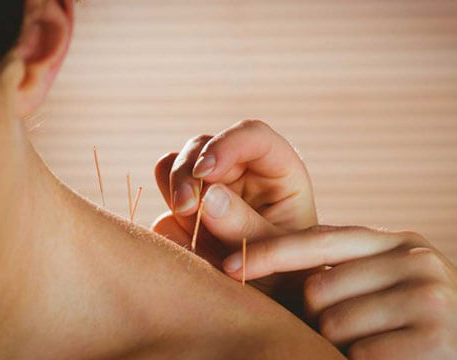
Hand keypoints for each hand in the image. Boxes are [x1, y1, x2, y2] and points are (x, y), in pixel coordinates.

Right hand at [152, 120, 317, 302]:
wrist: (273, 306)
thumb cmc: (291, 275)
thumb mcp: (280, 255)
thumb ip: (246, 226)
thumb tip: (207, 195)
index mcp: (277, 171)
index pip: (253, 135)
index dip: (227, 144)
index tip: (206, 172)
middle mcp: (241, 173)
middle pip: (203, 146)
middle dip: (188, 172)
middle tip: (186, 208)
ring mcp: (210, 191)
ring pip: (175, 166)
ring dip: (174, 190)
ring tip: (187, 224)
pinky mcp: (188, 214)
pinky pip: (164, 208)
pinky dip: (169, 225)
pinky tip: (188, 251)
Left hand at [222, 225, 456, 358]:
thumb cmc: (434, 324)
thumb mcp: (398, 284)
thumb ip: (348, 270)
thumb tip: (266, 258)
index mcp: (400, 243)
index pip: (319, 239)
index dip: (269, 251)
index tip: (229, 264)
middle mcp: (413, 260)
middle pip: (317, 289)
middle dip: (319, 318)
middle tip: (355, 332)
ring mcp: (426, 297)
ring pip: (333, 325)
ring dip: (342, 347)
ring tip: (383, 346)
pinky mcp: (432, 338)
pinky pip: (360, 355)